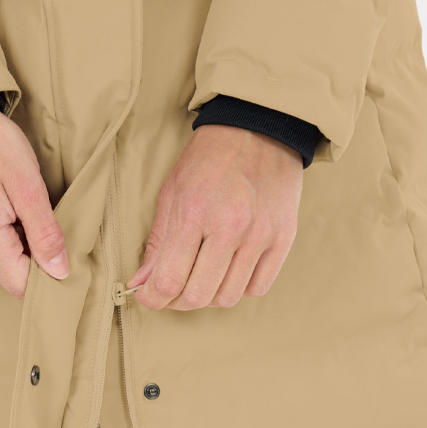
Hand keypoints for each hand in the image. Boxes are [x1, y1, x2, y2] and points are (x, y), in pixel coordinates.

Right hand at [0, 103, 67, 298]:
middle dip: (32, 263)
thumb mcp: (28, 184)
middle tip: (43, 224)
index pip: (23, 287)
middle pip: (9, 280)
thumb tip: (60, 272)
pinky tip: (2, 213)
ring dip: (15, 252)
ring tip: (20, 214)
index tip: (63, 253)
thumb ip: (45, 233)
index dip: (49, 277)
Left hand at [126, 123, 302, 309]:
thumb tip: (142, 283)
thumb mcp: (172, 192)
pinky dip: (239, 287)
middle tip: (173, 287)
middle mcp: (230, 227)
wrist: (260, 127)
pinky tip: (230, 269)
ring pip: (228, 297)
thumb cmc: (209, 159)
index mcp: (194, 213)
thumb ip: (157, 242)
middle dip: (178, 300)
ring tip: (202, 275)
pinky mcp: (284, 238)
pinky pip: (258, 288)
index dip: (152, 299)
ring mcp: (261, 235)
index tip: (149, 297)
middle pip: (198, 296)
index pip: (168, 281)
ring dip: (209, 295)